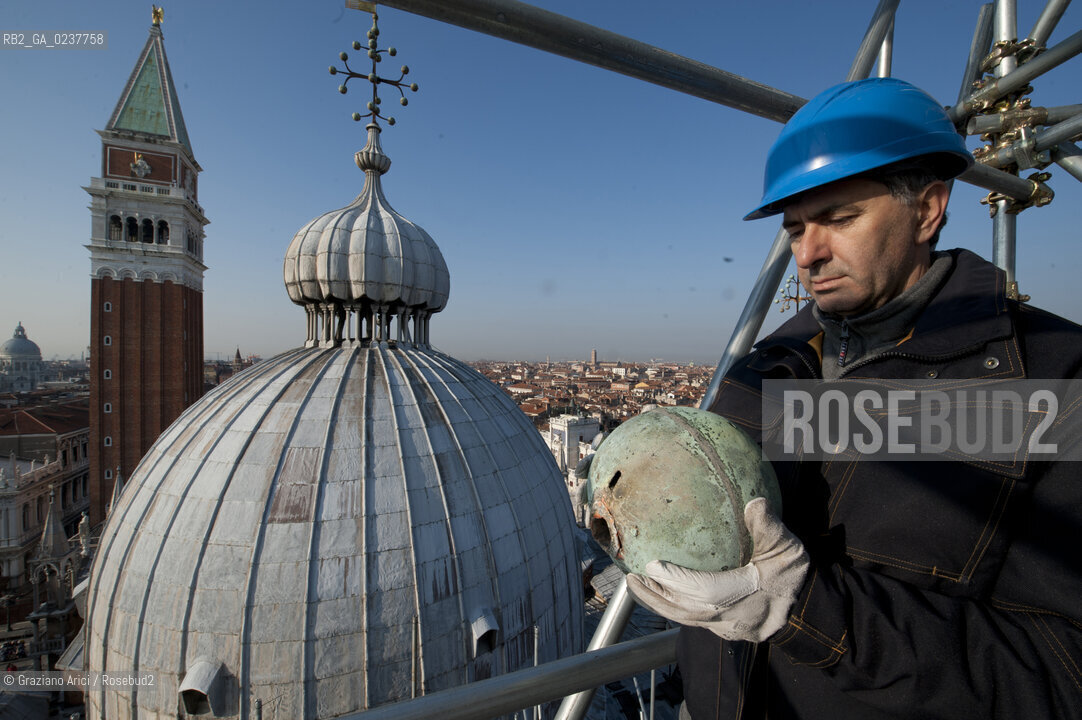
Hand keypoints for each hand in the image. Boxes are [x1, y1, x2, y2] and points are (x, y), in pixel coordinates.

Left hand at [625, 497, 808, 641]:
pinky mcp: (727, 631)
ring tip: (636, 586)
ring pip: (687, 621)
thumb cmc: (793, 574)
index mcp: (748, 596)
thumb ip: (768, 526)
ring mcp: (730, 629)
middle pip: (687, 613)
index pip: (706, 592)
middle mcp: (735, 619)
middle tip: (630, 579)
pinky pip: (694, 621)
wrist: (808, 606)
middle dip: (656, 597)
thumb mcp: (787, 547)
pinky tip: (660, 591)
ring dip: (659, 603)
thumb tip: (754, 501)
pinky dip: (673, 606)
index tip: (652, 566)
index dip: (678, 581)